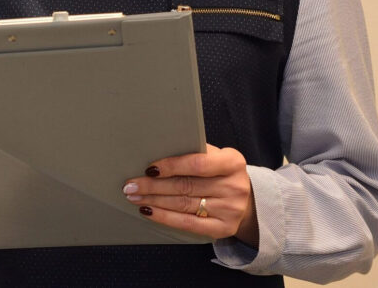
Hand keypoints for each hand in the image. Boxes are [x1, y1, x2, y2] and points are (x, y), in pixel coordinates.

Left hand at [123, 145, 258, 245]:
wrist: (247, 200)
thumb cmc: (222, 173)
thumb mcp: (217, 157)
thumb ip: (195, 153)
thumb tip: (158, 149)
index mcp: (233, 162)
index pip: (197, 163)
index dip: (171, 166)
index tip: (149, 168)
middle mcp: (234, 186)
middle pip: (186, 186)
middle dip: (154, 186)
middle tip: (131, 184)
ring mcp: (230, 209)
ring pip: (183, 204)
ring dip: (154, 200)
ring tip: (135, 196)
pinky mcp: (223, 228)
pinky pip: (188, 223)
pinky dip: (165, 217)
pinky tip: (149, 211)